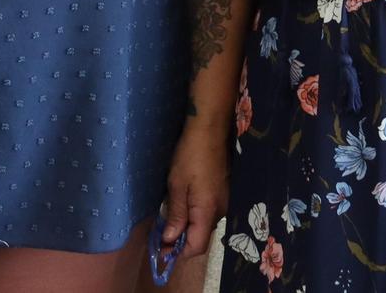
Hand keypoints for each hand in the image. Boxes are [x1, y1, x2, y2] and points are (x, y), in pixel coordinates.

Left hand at [155, 120, 227, 259]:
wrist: (210, 131)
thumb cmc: (190, 156)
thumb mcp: (177, 185)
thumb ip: (176, 214)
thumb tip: (171, 240)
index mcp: (208, 212)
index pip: (196, 246)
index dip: (179, 253)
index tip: (161, 253)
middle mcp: (220, 212)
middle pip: (201, 238)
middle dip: (181, 242)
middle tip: (161, 239)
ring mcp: (224, 202)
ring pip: (204, 225)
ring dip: (188, 229)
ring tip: (168, 223)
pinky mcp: (224, 193)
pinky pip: (208, 213)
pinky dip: (195, 217)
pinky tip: (182, 209)